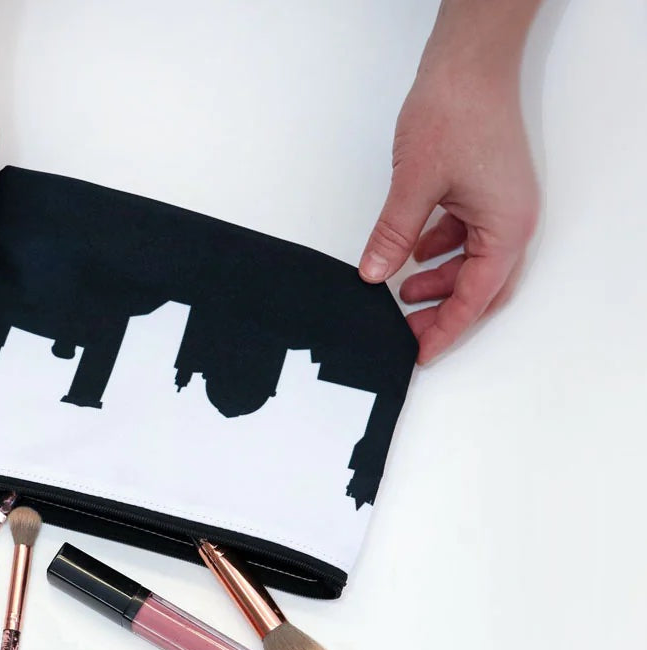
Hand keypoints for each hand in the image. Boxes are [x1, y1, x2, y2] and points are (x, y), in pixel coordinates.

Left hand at [359, 65, 538, 364]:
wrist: (468, 60)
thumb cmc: (455, 111)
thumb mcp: (415, 184)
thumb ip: (394, 235)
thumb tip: (374, 275)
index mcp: (506, 227)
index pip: (475, 297)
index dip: (446, 330)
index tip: (421, 354)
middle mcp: (511, 221)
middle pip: (480, 288)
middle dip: (444, 314)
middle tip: (408, 335)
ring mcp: (500, 205)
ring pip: (472, 264)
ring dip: (440, 282)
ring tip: (402, 296)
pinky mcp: (485, 191)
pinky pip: (466, 237)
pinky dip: (440, 252)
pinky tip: (412, 256)